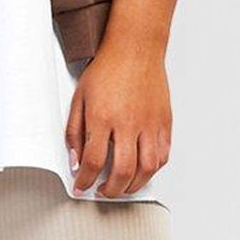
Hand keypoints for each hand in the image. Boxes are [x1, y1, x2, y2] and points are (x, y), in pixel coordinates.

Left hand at [65, 43, 171, 197]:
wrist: (135, 48)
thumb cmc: (107, 68)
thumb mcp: (79, 97)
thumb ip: (74, 131)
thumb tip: (76, 159)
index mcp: (102, 117)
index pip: (93, 161)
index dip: (86, 180)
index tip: (82, 186)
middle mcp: (128, 123)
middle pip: (122, 172)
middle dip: (110, 190)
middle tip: (103, 190)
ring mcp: (149, 124)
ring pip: (147, 169)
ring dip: (134, 185)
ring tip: (123, 186)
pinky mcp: (164, 122)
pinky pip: (163, 155)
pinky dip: (153, 169)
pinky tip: (142, 169)